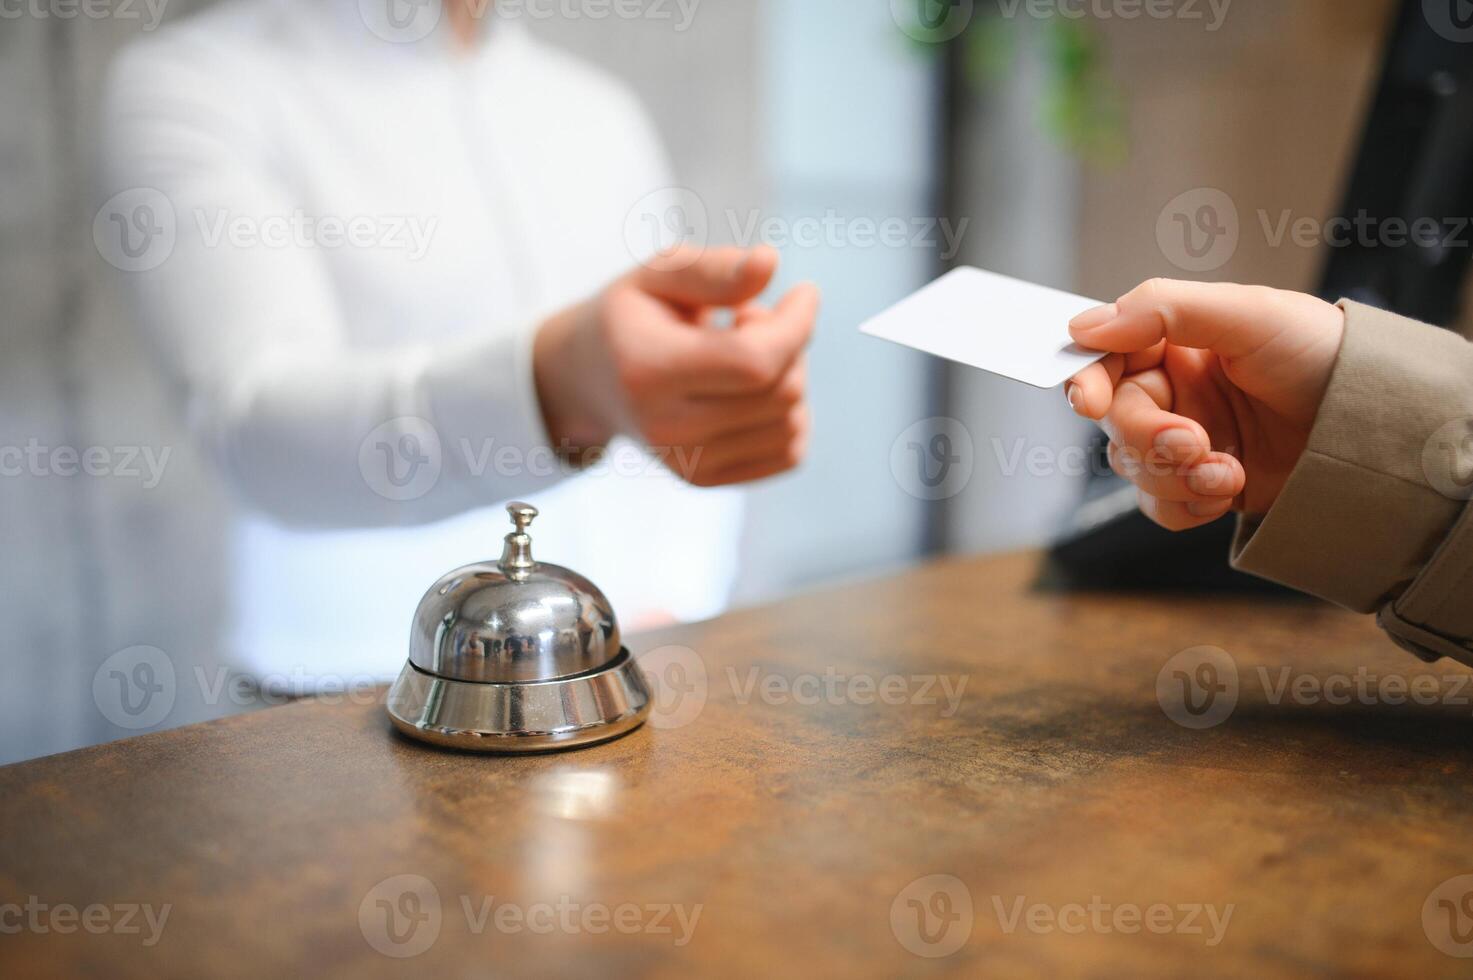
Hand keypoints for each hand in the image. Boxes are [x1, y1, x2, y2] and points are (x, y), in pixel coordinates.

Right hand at [533, 245, 818, 486]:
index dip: (796, 324)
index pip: (753, 361)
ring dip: (790, 377)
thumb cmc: (632, 315)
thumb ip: (714, 269)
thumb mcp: (659, 274)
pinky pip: (789, 453)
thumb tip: (770, 262)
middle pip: (782, 392)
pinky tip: (754, 390)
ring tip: (743, 354)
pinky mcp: (706, 479)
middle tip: (750, 320)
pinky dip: (790, 416)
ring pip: (793, 423)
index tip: (804, 292)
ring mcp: (687, 463)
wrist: (587, 379)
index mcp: (648, 370)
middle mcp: (667, 429)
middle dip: (789, 344)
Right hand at [1064, 278, 1344, 528]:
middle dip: (1147, 436)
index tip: (1090, 400)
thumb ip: (1162, 309)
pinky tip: (1228, 489)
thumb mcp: (1249, 313)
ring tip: (1226, 469)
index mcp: (1177, 342)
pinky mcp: (1204, 487)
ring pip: (1132, 467)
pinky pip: (1160, 506)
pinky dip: (1186, 504)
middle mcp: (1176, 391)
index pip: (1105, 356)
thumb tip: (1086, 325)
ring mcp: (1188, 442)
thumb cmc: (1326, 355)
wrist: (1381, 429)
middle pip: (1115, 420)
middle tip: (1191, 442)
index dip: (1088, 378)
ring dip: (1173, 475)